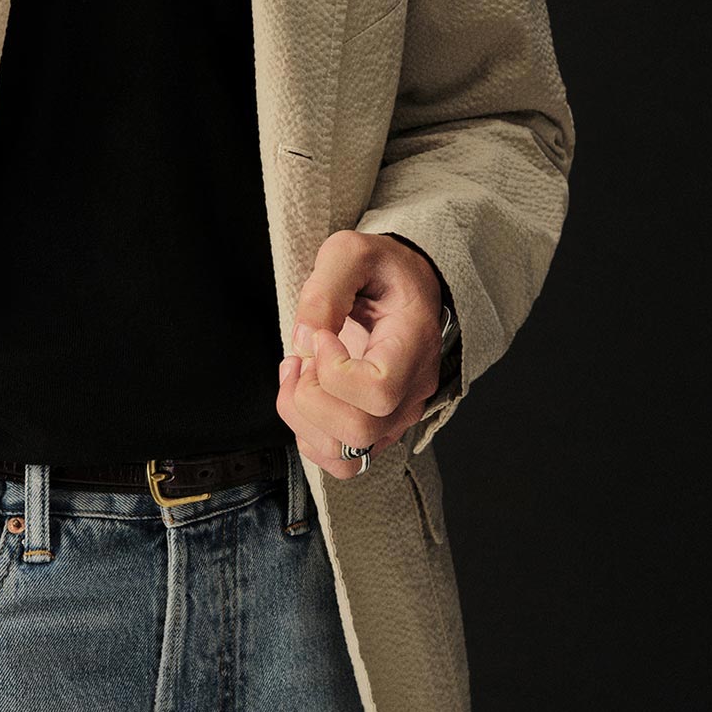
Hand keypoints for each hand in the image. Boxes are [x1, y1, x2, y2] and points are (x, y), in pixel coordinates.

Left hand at [276, 229, 444, 478]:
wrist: (404, 286)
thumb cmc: (381, 269)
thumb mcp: (350, 253)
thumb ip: (324, 290)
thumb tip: (303, 342)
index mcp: (413, 345)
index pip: (378, 390)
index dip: (333, 371)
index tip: (321, 336)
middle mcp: (412, 390)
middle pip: (358, 431)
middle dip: (310, 398)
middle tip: (301, 358)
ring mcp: (396, 415)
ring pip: (346, 456)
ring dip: (303, 419)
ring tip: (298, 373)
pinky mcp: (376, 427)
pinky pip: (340, 459)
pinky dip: (309, 434)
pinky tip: (305, 392)